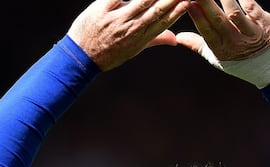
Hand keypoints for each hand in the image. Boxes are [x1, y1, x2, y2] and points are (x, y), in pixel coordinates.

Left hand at [68, 0, 190, 70]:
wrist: (80, 57)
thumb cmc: (108, 53)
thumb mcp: (133, 50)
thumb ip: (154, 40)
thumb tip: (175, 39)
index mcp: (141, 38)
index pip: (164, 21)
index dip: (178, 10)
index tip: (189, 0)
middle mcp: (131, 28)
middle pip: (157, 9)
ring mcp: (116, 18)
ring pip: (142, 0)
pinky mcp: (101, 8)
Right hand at [176, 0, 269, 60]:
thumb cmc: (240, 60)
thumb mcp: (218, 57)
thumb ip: (197, 44)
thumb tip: (177, 36)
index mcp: (221, 50)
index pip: (206, 31)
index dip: (197, 16)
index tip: (187, 2)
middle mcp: (236, 43)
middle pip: (218, 20)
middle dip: (206, 3)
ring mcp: (251, 32)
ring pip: (235, 12)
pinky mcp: (264, 22)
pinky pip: (250, 5)